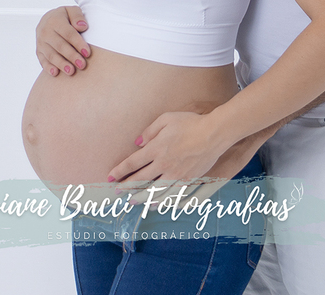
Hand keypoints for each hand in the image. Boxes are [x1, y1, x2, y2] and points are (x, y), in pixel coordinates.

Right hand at [35, 5, 89, 76]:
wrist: (48, 19)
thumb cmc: (65, 17)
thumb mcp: (72, 11)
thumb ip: (78, 16)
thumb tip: (82, 27)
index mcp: (55, 20)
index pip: (68, 33)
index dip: (78, 43)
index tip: (87, 52)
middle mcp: (45, 31)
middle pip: (60, 45)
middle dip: (71, 56)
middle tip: (82, 65)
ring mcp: (40, 42)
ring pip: (51, 54)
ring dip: (61, 64)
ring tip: (71, 71)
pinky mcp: (38, 51)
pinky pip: (42, 60)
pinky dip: (48, 67)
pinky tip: (55, 73)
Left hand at [107, 111, 227, 194]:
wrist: (214, 133)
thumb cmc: (190, 123)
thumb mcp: (166, 119)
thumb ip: (150, 131)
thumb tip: (137, 143)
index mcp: (156, 148)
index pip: (132, 163)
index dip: (120, 171)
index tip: (110, 176)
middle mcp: (163, 164)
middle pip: (140, 180)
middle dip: (126, 187)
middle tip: (117, 192)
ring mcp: (176, 174)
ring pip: (154, 191)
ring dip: (141, 197)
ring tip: (132, 202)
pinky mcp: (188, 180)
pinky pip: (171, 194)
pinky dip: (160, 201)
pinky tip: (155, 204)